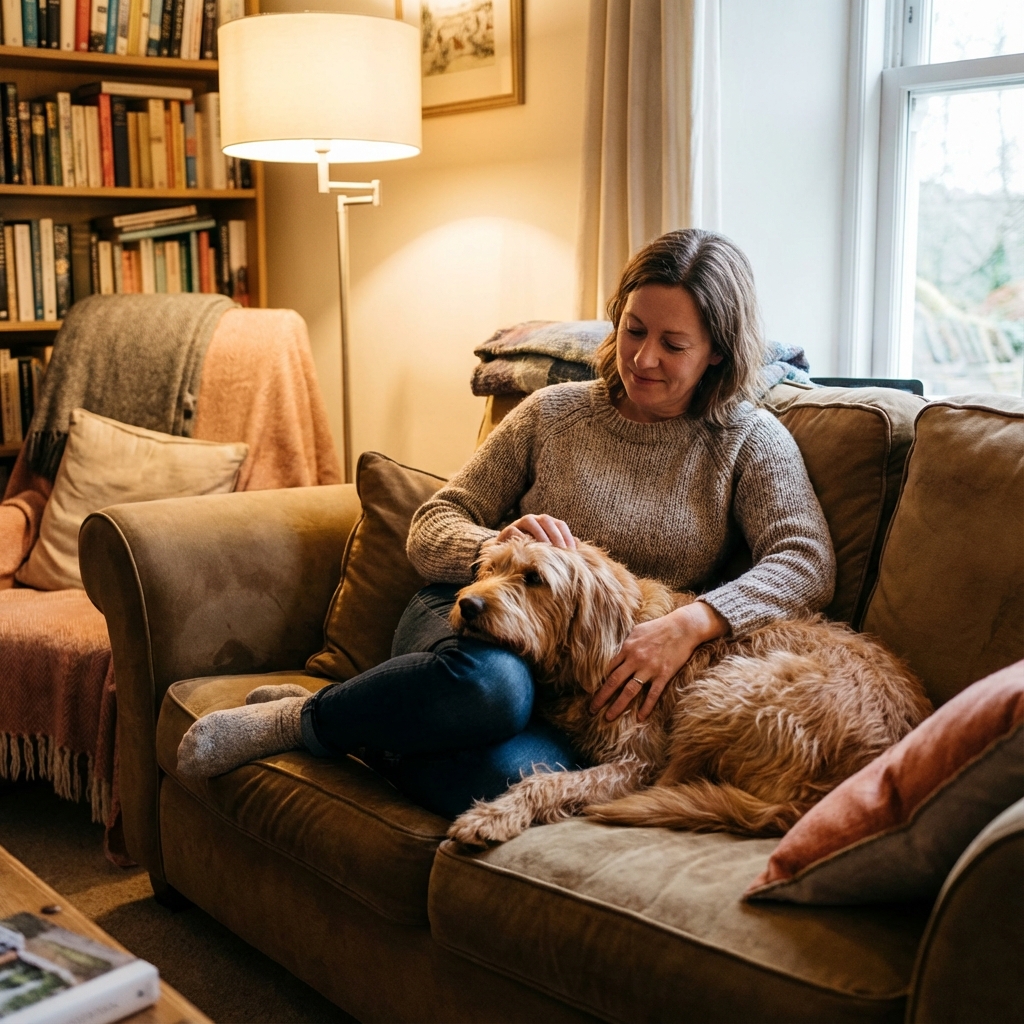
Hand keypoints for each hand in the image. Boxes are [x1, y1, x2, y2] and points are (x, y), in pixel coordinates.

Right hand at [496, 514, 576, 549]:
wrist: (506, 554)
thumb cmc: (531, 552)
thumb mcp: (548, 550)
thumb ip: (562, 546)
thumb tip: (579, 544)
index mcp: (546, 524)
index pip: (560, 524)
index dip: (567, 536)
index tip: (573, 551)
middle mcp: (534, 520)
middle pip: (546, 520)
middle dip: (555, 534)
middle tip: (562, 550)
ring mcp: (519, 524)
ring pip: (530, 521)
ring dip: (540, 534)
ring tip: (546, 549)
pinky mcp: (506, 531)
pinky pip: (514, 530)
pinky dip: (521, 538)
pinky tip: (528, 549)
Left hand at [591, 601, 728, 720]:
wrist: (683, 627)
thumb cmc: (659, 627)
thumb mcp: (637, 631)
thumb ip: (627, 643)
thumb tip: (619, 652)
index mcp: (627, 648)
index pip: (609, 668)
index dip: (600, 681)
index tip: (592, 691)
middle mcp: (635, 659)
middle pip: (614, 681)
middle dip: (601, 697)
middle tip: (592, 709)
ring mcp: (649, 668)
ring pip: (629, 691)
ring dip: (618, 705)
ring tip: (608, 717)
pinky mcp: (663, 674)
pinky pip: (653, 694)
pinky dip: (646, 707)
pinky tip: (640, 717)